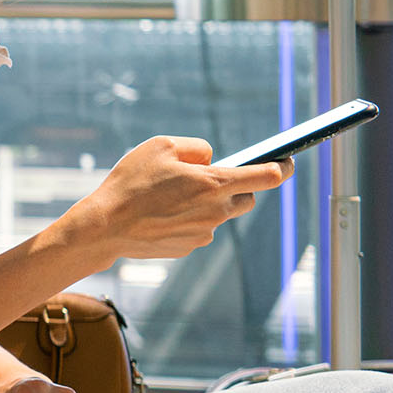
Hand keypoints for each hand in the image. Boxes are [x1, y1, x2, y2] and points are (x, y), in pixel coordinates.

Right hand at [56, 137, 289, 265]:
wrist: (105, 226)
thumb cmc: (132, 182)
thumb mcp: (162, 145)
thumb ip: (197, 147)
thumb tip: (211, 158)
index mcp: (214, 184)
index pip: (266, 176)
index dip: (283, 168)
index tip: (287, 163)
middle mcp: (216, 211)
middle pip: (247, 199)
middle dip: (237, 188)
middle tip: (211, 180)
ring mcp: (204, 233)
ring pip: (220, 215)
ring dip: (208, 205)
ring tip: (173, 198)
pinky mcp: (189, 247)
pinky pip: (199, 230)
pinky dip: (188, 220)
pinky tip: (162, 215)